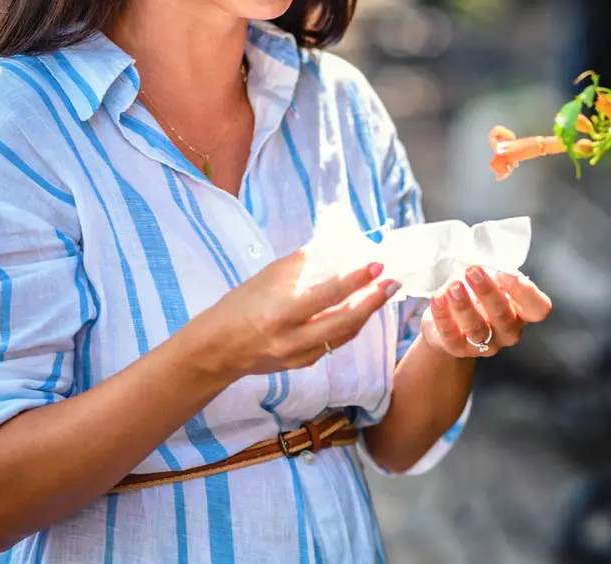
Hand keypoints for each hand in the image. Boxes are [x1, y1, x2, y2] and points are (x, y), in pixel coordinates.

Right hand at [200, 250, 399, 378]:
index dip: (356, 279)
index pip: (327, 295)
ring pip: (344, 335)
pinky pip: (334, 343)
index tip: (377, 264)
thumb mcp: (268, 277)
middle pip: (344, 321)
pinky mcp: (303, 364)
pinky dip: (350, 325)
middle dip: (373, 300)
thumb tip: (338, 246)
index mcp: (280, 312)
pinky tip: (361, 309)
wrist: (217, 348)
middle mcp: (292, 338)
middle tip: (392, 281)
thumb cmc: (241, 304)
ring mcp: (299, 355)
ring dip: (367, 313)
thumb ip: (304, 264)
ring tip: (383, 292)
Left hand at [420, 266, 551, 357]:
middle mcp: (508, 332)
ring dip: (464, 305)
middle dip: (488, 292)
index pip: (538, 309)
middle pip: (504, 317)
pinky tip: (438, 298)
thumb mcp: (493, 282)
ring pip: (477, 328)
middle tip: (472, 271)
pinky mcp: (458, 349)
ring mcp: (484, 344)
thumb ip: (496, 273)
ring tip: (453, 286)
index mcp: (522, 313)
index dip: (525, 293)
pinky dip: (443, 315)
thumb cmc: (478, 295)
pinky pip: (451, 335)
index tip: (504, 273)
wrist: (452, 321)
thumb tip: (485, 256)